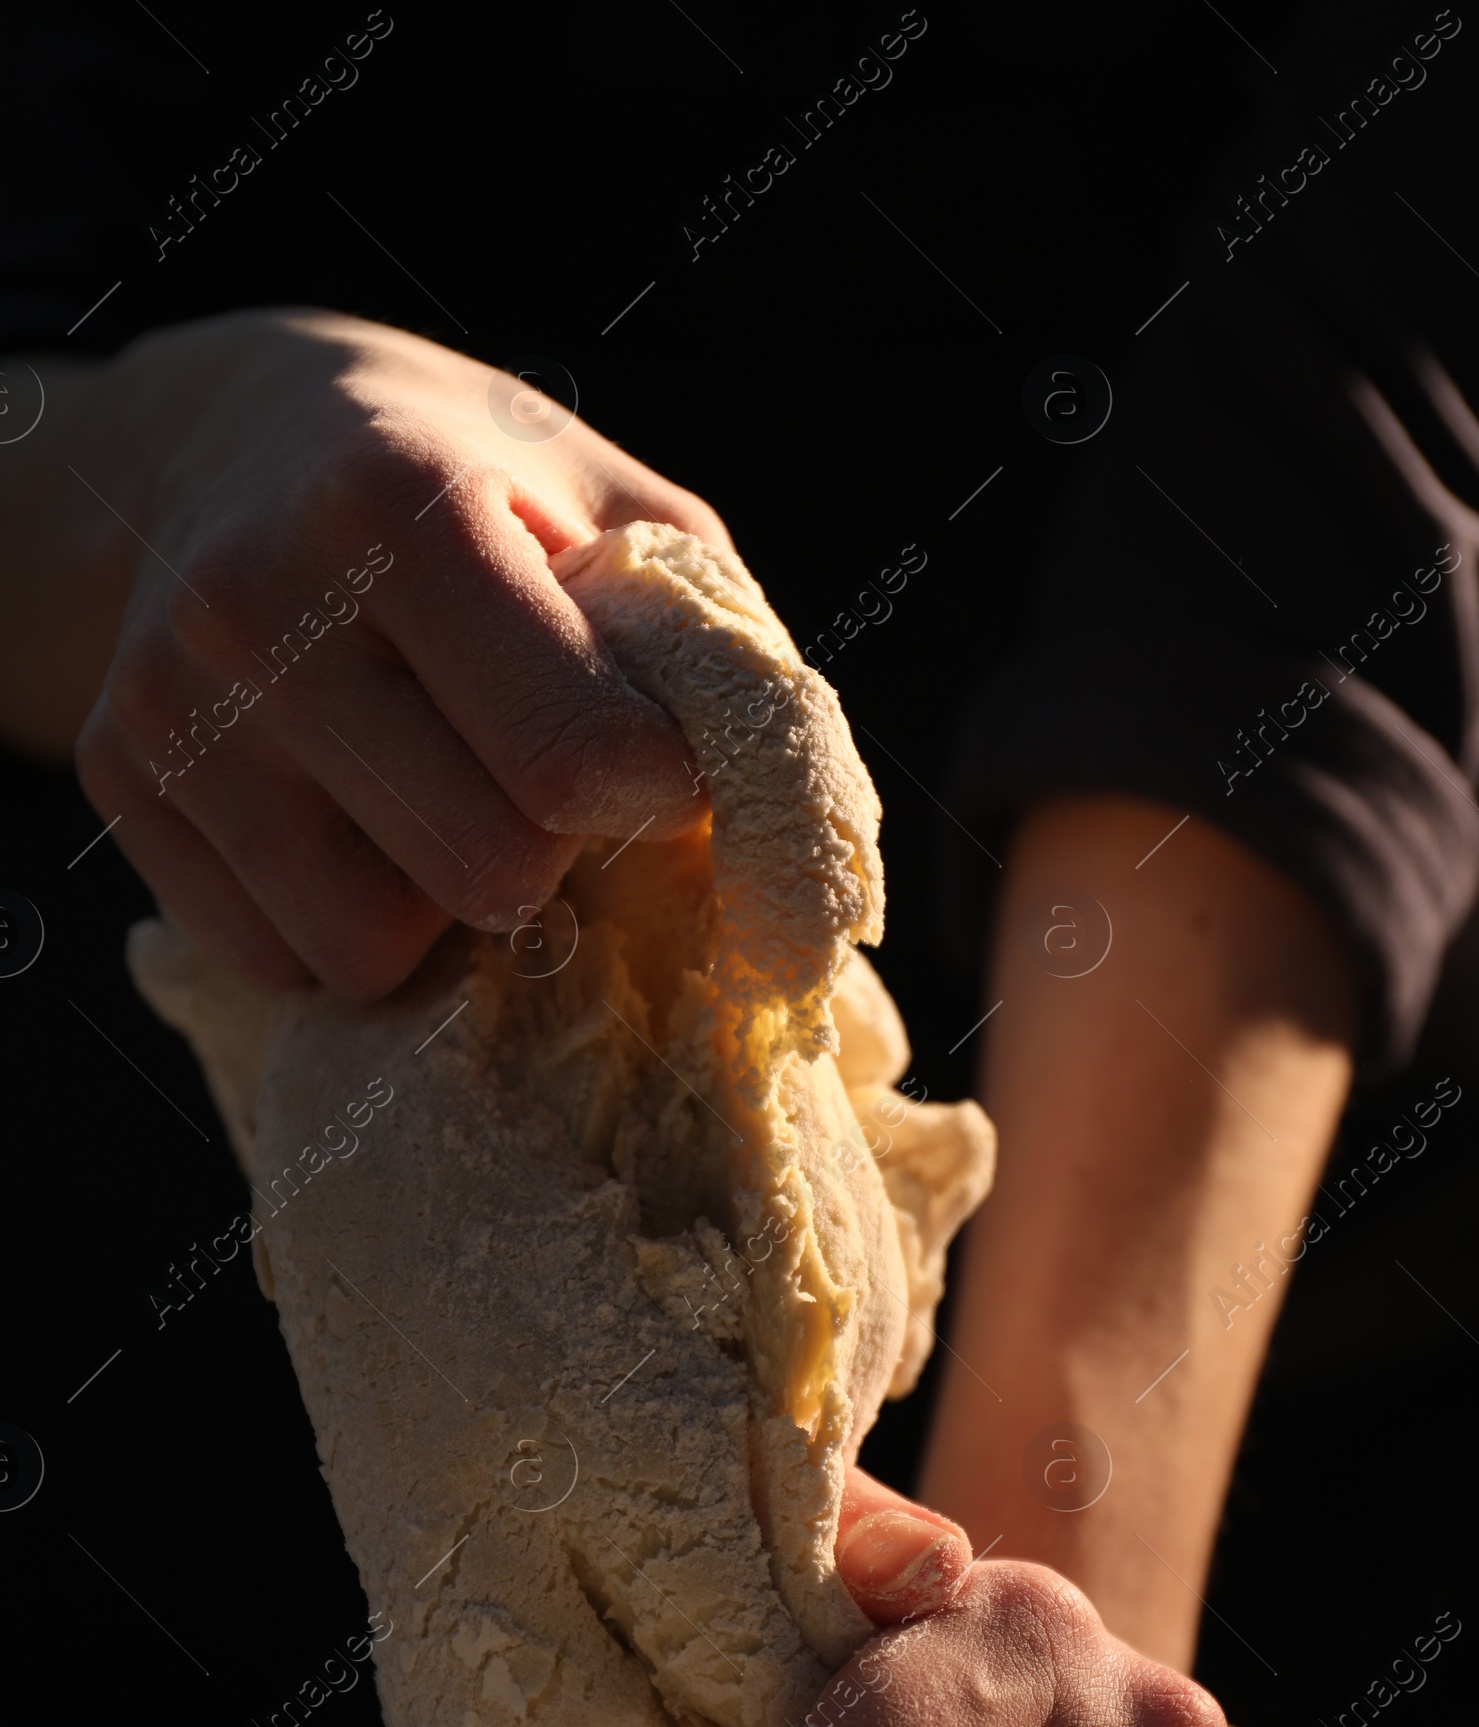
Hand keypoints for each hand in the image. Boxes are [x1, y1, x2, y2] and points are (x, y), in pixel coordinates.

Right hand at [58, 310, 729, 995]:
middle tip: (540, 782)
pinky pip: (282, 961)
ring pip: (370, 949)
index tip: (655, 760)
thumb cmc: (466, 480)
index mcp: (397, 505)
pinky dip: (342, 922)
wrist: (227, 440)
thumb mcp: (609, 505)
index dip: (656, 791)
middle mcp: (258, 607)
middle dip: (551, 851)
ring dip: (440, 909)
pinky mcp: (120, 787)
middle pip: (487, 873)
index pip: (579, 758)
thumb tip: (784, 825)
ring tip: (439, 797)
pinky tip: (352, 819)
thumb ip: (710, 646)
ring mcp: (171, 709)